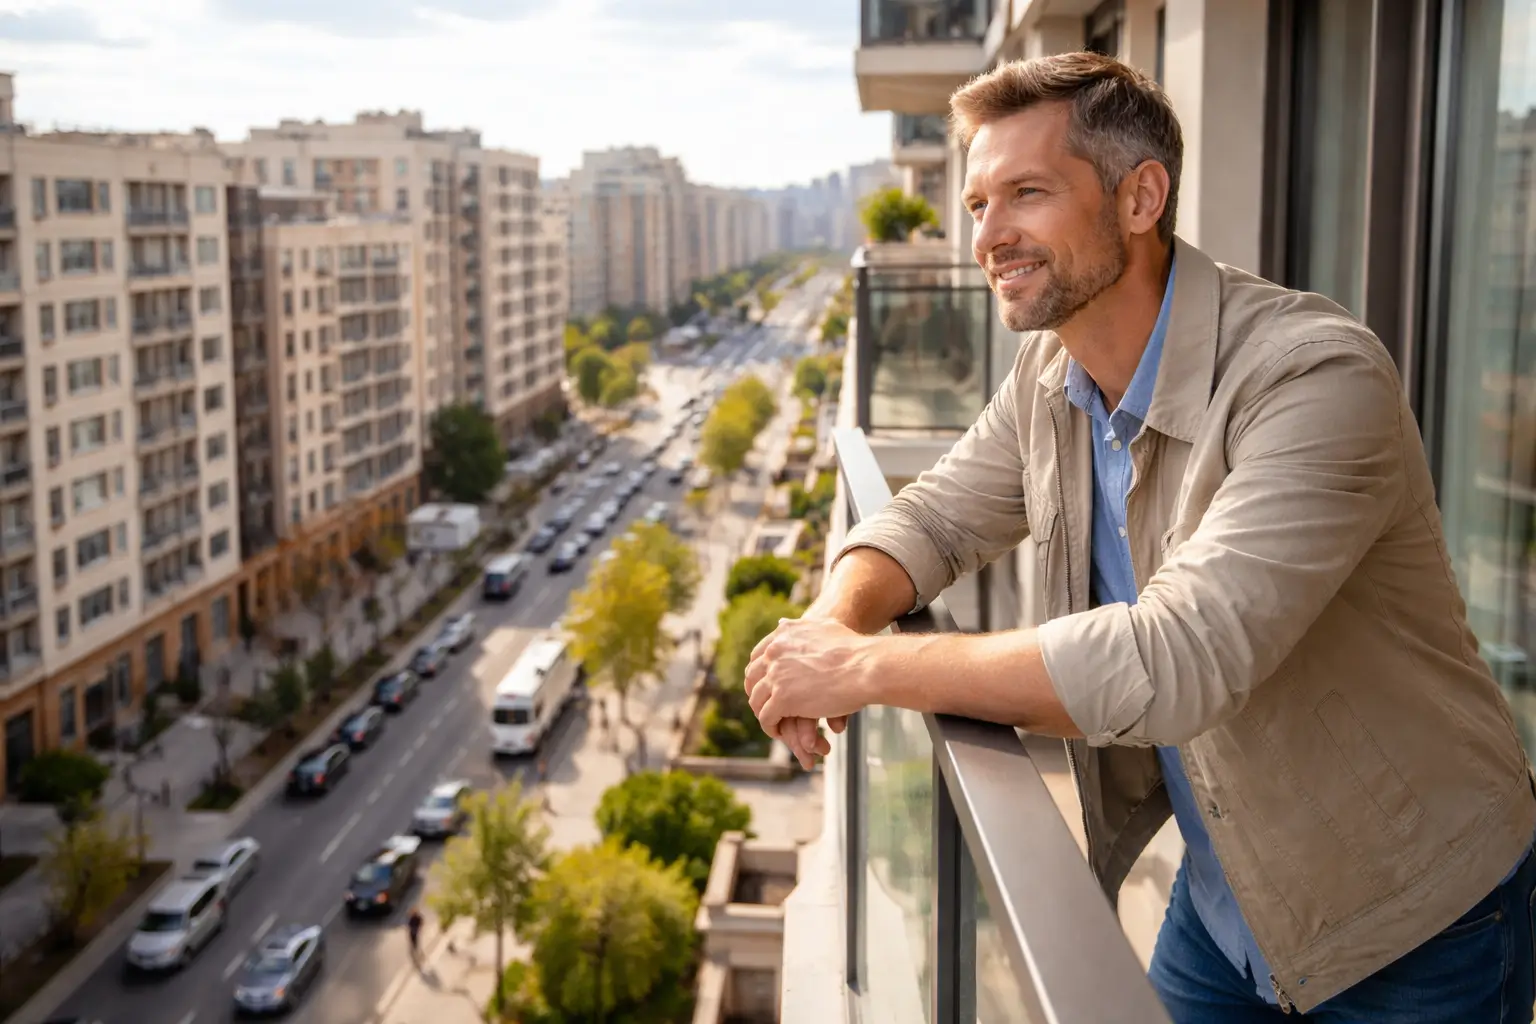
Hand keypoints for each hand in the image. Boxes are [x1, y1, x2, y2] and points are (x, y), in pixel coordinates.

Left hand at [744, 617, 875, 768]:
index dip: (760, 674)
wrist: (866, 666)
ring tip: (774, 722)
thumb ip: (801, 627)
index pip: (758, 656)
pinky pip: (766, 717)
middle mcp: (774, 652)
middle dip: (757, 694)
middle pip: (752, 678)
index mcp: (783, 634)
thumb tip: (782, 623)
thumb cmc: (854, 649)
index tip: (766, 686)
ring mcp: (776, 675)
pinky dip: (771, 727)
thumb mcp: (823, 626)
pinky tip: (780, 732)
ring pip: (757, 700)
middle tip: (765, 706)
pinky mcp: (782, 698)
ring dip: (763, 713)